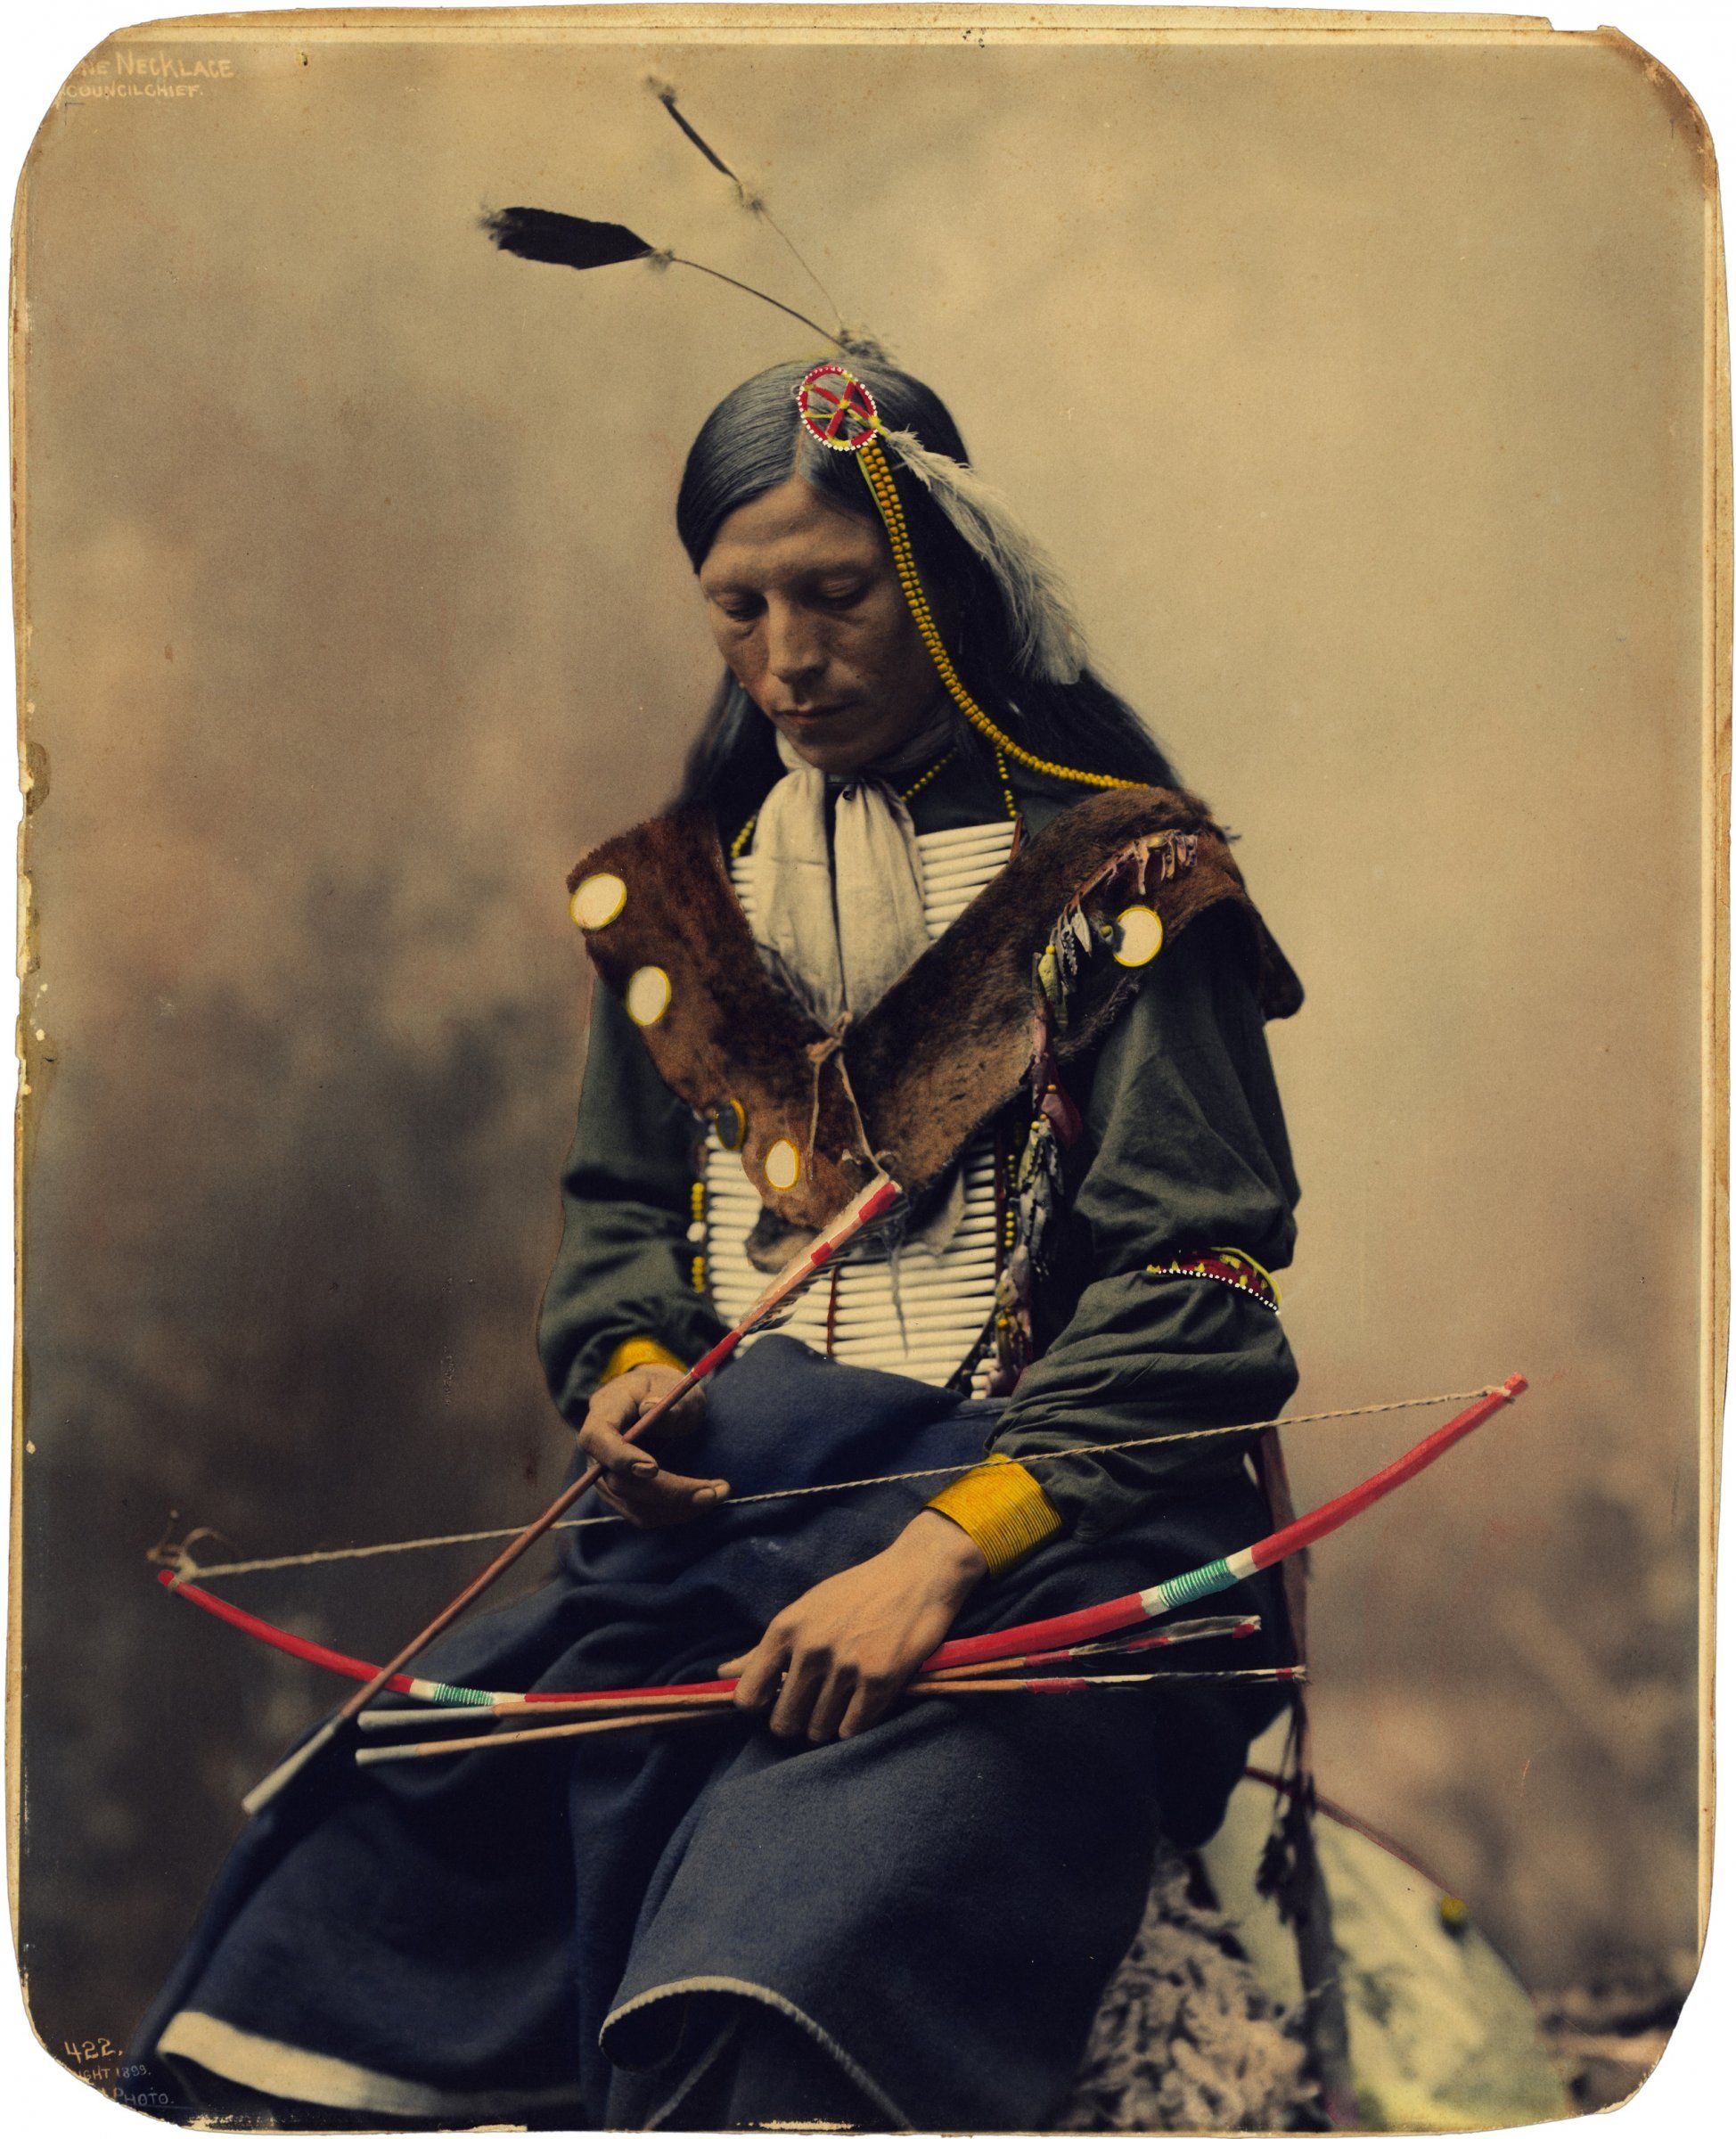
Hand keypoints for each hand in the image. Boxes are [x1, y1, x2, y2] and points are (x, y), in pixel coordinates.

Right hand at [576, 1365, 727, 1528]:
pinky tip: (701, 1500)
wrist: (656, 1402)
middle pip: (618, 1482)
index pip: (597, 1439)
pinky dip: (674, 1512)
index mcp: (604, 1411)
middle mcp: (598, 1450)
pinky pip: (642, 1514)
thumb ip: (665, 1399)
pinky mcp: (621, 1496)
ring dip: (677, 1507)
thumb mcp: (672, 1385)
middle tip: (713, 1491)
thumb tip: (649, 1408)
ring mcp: (606, 1477)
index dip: (620, 1458)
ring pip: (632, 1505)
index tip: (653, 1468)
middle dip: (667, 1491)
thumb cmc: (664, 1390)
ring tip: (717, 1493)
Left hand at [719, 1512, 987, 1742]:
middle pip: (783, 1723)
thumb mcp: (805, 1610)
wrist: (918, 1574)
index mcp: (785, 1628)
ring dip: (828, 1724)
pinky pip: (852, 1729)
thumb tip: (722, 1676)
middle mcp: (811, 1648)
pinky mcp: (880, 1680)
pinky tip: (862, 1704)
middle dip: (796, 1722)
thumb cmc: (857, 1592)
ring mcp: (845, 1666)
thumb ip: (762, 1649)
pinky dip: (855, 1725)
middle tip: (814, 1707)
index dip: (760, 1707)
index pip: (747, 1697)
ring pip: (818, 1730)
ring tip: (842, 1701)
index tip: (777, 1699)